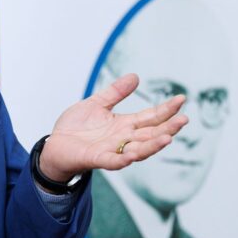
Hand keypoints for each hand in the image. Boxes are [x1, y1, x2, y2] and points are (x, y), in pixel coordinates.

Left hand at [38, 73, 187, 180]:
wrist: (54, 146)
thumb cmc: (75, 128)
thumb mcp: (96, 104)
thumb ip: (115, 92)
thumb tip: (135, 76)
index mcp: (124, 125)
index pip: (150, 117)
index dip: (166, 109)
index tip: (182, 98)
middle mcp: (122, 139)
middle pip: (150, 135)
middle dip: (168, 128)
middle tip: (184, 119)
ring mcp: (111, 150)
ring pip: (138, 150)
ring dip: (153, 146)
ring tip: (168, 138)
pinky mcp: (96, 159)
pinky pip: (112, 162)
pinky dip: (122, 160)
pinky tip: (132, 155)